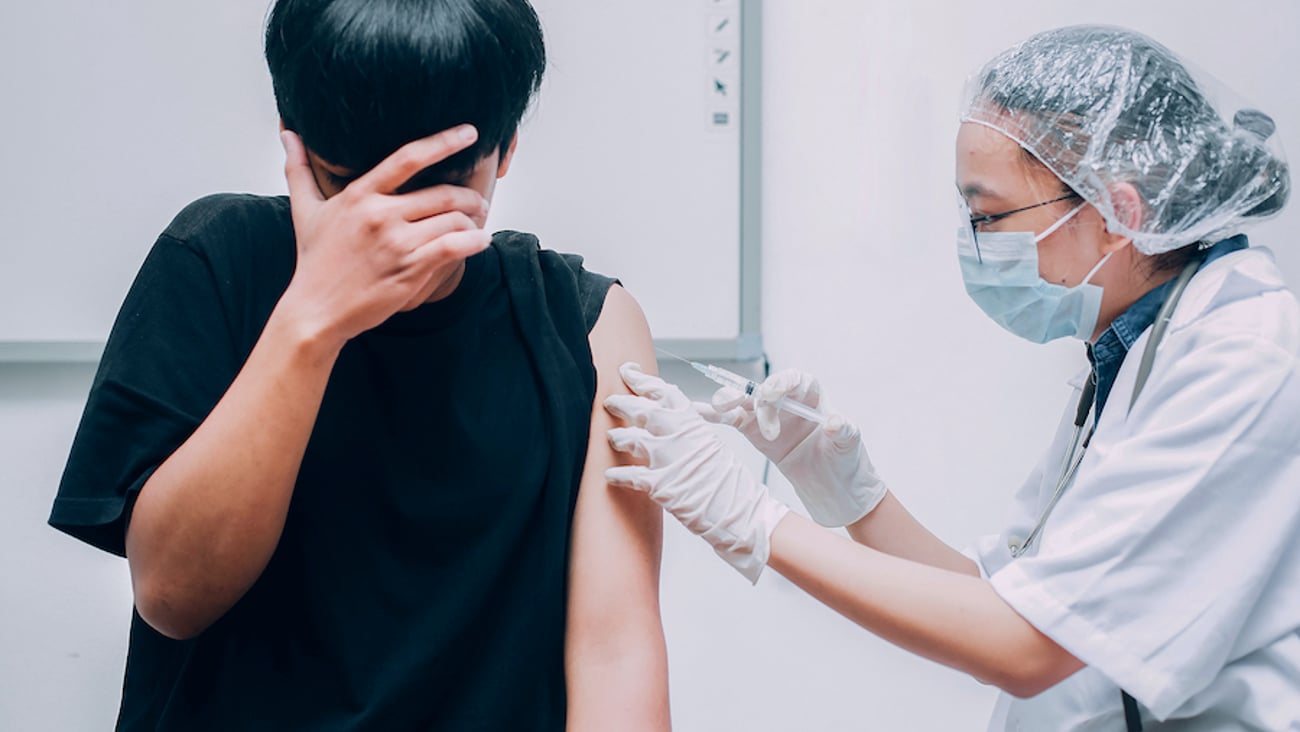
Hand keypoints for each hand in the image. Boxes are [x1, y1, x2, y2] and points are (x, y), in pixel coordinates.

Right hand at [278, 125, 492, 347]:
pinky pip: (455, 247)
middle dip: (469, 196)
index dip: (443, 142)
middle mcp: (380, 215)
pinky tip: (481, 240)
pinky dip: (475, 242)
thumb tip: (289, 134)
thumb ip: (299, 169)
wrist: (316, 310)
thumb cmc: (314, 261)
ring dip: (474, 221)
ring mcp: (397, 244)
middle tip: (478, 200)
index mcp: (359, 195)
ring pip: (453, 220)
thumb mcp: (305, 211)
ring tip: (478, 223)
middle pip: (442, 192)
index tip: (469, 132)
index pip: (408, 158)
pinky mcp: (411, 269)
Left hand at [604, 363, 788, 582]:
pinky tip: (609, 476)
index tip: (628, 372)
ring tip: (611, 438)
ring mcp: (669, 458)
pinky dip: (617, 476)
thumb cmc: (729, 483)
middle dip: (622, 403)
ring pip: (631, 439)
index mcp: (694, 423)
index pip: (664, 392)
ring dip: (618, 438)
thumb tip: (671, 420)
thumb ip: (690, 431)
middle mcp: (680, 435)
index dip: (643, 381)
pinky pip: (630, 476)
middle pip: (642, 410)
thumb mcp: (712, 446)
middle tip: (609, 402)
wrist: (742, 511)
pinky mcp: (660, 485)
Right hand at [707, 369, 886, 526]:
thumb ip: (844, 431)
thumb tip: (834, 423)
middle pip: (764, 388)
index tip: (773, 394)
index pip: (794, 379)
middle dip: (753, 396)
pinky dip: (713, 416)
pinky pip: (732, 421)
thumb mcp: (850, 445)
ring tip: (721, 409)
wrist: (835, 489)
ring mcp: (768, 417)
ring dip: (729, 401)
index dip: (781, 382)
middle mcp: (787, 401)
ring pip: (744, 402)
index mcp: (812, 395)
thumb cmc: (846, 461)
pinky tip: (695, 413)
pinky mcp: (755, 434)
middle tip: (752, 412)